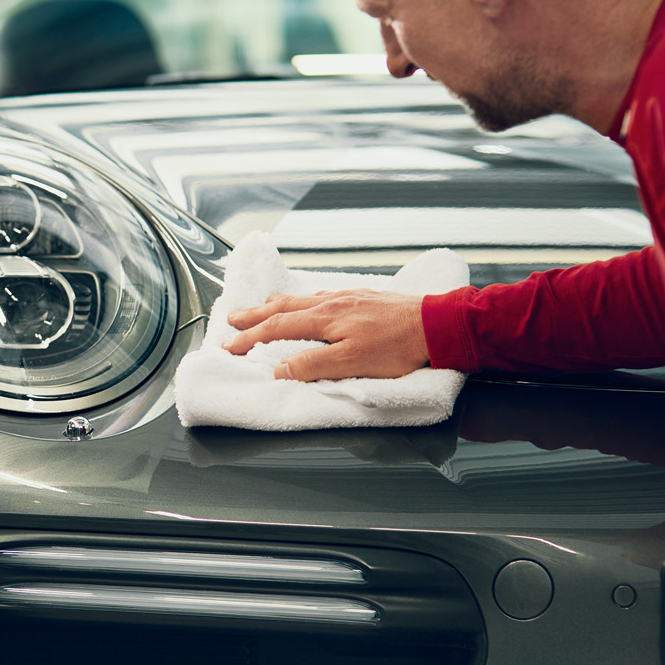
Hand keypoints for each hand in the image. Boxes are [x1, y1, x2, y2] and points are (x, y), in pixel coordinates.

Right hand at [224, 288, 429, 380]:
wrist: (436, 325)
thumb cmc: (397, 347)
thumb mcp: (352, 363)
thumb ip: (312, 365)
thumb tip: (280, 368)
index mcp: (324, 318)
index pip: (276, 328)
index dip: (250, 338)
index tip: (228, 346)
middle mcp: (331, 302)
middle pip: (283, 308)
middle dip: (255, 315)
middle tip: (232, 319)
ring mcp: (348, 297)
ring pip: (302, 299)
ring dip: (276, 305)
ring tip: (262, 307)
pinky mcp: (364, 298)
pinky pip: (321, 295)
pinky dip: (303, 301)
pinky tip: (309, 303)